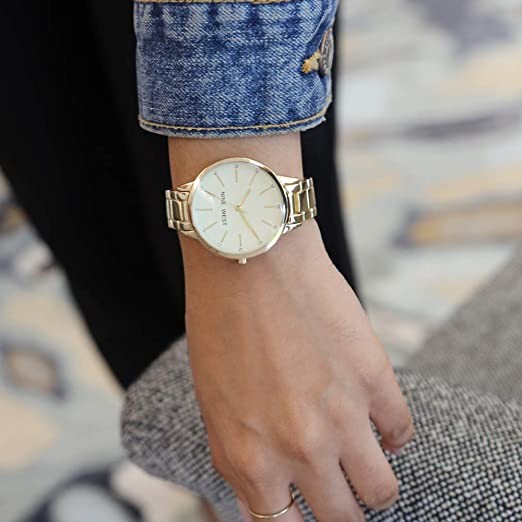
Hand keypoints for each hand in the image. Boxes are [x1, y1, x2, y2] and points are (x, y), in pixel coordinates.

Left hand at [169, 134, 413, 521]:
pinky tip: (376, 419)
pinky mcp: (374, 377)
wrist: (250, 257)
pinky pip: (401, 432)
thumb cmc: (220, 321)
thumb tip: (266, 492)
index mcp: (248, 458)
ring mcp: (342, 416)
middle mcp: (298, 449)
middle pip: (341, 519)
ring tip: (363, 462)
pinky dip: (391, 433)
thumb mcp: (213, 401)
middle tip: (337, 488)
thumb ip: (241, 454)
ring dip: (373, 484)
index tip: (304, 510)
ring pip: (381, 491)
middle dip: (339, 509)